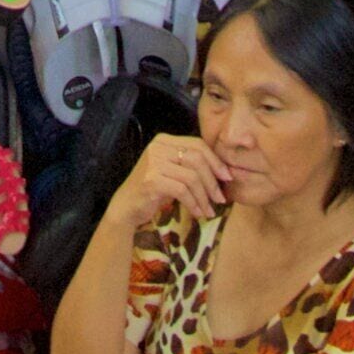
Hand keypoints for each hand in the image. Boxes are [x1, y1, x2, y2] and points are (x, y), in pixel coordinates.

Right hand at [115, 136, 229, 230]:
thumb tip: (225, 172)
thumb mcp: (173, 171)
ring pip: (191, 177)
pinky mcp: (152, 180)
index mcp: (164, 140)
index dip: (215, 161)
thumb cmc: (154, 190)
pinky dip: (193, 203)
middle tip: (221, 198)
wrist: (126, 206)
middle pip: (197, 159)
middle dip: (212, 181)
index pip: (198, 144)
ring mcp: (153, 163)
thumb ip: (191, 165)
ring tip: (209, 210)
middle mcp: (158, 147)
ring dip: (204, 196)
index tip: (227, 178)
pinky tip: (197, 213)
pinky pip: (182, 191)